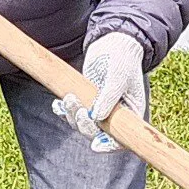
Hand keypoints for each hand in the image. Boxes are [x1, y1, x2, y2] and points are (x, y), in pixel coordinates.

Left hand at [58, 31, 146, 150]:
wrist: (112, 42)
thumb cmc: (122, 59)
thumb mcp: (118, 77)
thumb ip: (108, 98)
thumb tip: (96, 117)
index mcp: (131, 114)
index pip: (122, 138)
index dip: (109, 145)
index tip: (96, 145)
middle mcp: (115, 115)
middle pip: (98, 133)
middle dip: (85, 125)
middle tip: (78, 108)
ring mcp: (100, 109)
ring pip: (83, 124)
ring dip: (72, 115)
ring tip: (68, 98)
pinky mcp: (86, 101)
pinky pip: (74, 113)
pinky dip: (64, 111)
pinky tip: (58, 104)